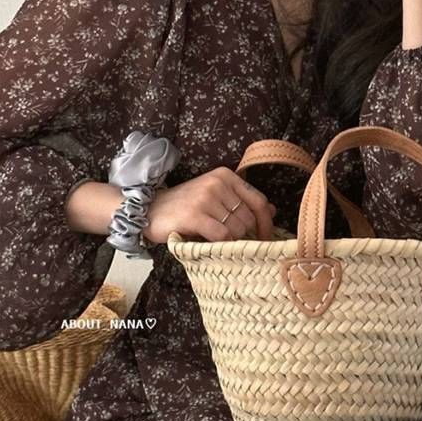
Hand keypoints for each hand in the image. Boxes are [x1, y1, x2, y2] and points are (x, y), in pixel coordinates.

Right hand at [142, 167, 276, 243]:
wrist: (149, 210)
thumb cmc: (183, 207)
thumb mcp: (214, 198)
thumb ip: (241, 202)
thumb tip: (272, 211)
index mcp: (225, 175)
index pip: (259, 201)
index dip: (266, 223)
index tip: (264, 237)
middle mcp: (217, 183)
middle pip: (249, 218)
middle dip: (246, 235)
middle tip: (234, 243)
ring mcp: (205, 198)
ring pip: (237, 228)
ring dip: (231, 241)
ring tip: (216, 241)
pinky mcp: (195, 215)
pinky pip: (222, 236)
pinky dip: (220, 244)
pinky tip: (211, 244)